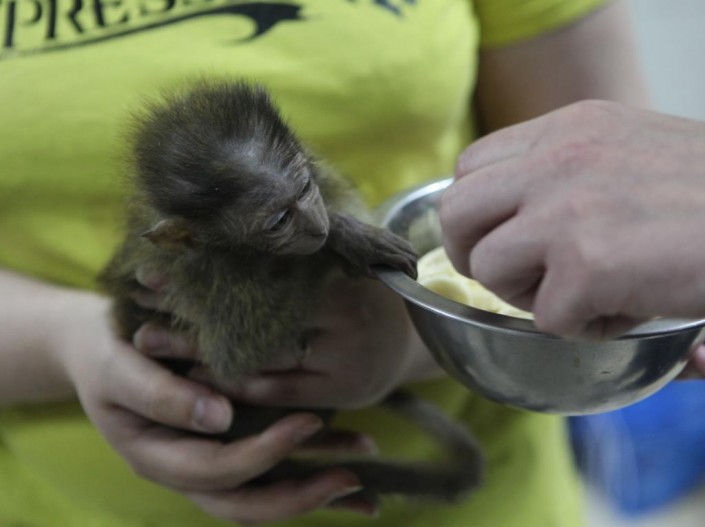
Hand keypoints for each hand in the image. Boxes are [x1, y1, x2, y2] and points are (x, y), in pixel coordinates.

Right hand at [58, 293, 366, 524]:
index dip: (263, 453)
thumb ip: (160, 395)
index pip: (217, 471)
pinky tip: (347, 464)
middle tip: (351, 476)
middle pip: (246, 503)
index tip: (307, 422)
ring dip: (312, 488)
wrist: (98, 346)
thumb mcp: (119, 368)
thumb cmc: (104, 352)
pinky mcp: (227, 443)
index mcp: (158, 458)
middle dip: (300, 495)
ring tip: (361, 475)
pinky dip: (307, 469)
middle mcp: (188, 469)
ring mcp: (209, 460)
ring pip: (263, 491)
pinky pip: (269, 467)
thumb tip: (218, 418)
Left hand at [134, 268, 440, 409]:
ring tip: (147, 337)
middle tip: (140, 293)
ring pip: (259, 355)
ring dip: (199, 348)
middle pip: (254, 313)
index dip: (206, 268)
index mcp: (347, 272)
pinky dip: (232, 381)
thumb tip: (245, 197)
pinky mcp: (341, 391)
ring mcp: (346, 359)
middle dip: (191, 306)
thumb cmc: (367, 290)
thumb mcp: (345, 255)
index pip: (264, 272)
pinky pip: (275, 389)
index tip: (159, 261)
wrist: (414, 341)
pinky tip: (193, 373)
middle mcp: (349, 317)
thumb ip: (305, 239)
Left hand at [441, 100, 704, 338]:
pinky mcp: (589, 262)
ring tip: (582, 293)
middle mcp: (557, 159)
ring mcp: (567, 209)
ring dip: (525, 294)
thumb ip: (564, 173)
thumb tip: (506, 216)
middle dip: (476, 256)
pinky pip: (547, 316)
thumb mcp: (627, 153)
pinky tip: (626, 310)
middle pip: (455, 212)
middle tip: (518, 278)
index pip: (469, 168)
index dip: (474, 214)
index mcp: (565, 130)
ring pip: (487, 266)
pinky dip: (583, 327)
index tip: (498, 239)